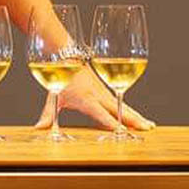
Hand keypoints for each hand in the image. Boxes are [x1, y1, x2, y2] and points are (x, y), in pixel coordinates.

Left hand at [35, 67, 155, 131]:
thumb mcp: (53, 96)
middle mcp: (98, 95)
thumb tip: (38, 127)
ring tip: (150, 125)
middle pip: (118, 109)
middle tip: (145, 128)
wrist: (67, 57)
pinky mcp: (107, 90)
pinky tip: (141, 118)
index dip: (111, 122)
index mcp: (85, 98)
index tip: (121, 131)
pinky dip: (132, 110)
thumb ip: (48, 113)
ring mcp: (104, 92)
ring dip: (136, 115)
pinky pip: (121, 101)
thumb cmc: (61, 77)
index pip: (100, 113)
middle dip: (132, 119)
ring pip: (123, 105)